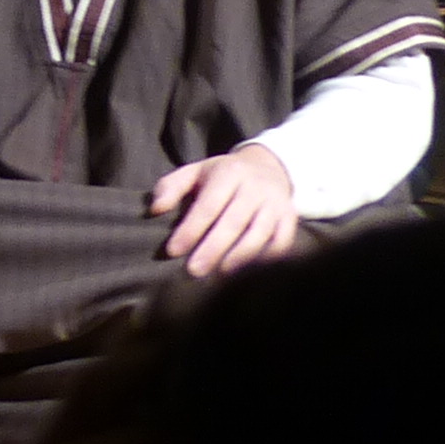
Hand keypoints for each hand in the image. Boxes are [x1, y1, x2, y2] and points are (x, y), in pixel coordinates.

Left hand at [150, 145, 302, 278]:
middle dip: (212, 249)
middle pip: (233, 222)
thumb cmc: (222, 177)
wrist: (268, 167)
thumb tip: (155, 208)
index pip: (209, 205)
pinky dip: (265, 259)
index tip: (173, 250)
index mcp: (229, 173)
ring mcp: (275, 204)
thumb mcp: (195, 173)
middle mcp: (255, 188)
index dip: (191, 229)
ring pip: (258, 234)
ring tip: (218, 276)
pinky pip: (281, 242)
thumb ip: (171, 187)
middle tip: (193, 272)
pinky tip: (247, 273)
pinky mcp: (289, 219)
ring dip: (238, 258)